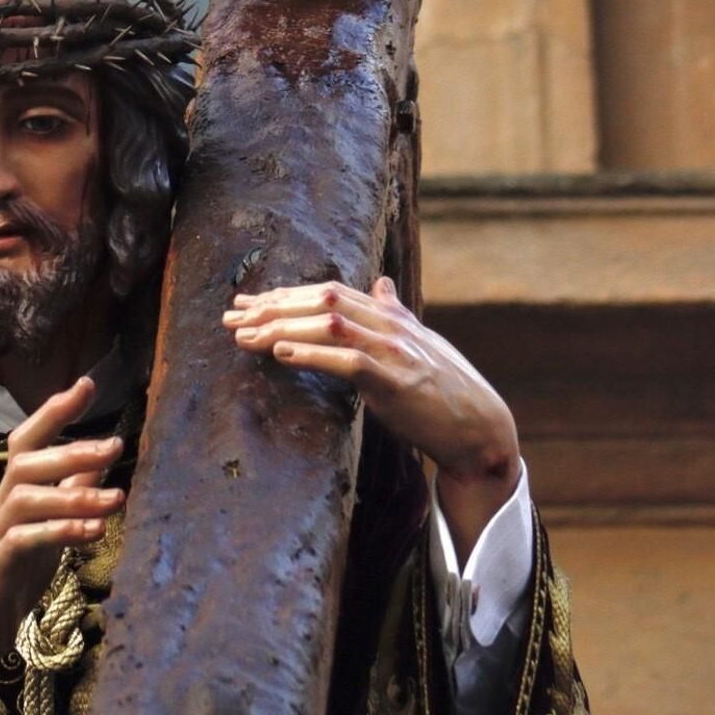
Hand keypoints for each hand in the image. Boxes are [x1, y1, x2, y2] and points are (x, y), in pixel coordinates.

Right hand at [0, 378, 123, 700]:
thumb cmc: (14, 572)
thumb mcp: (50, 526)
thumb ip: (72, 490)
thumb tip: (103, 453)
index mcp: (14, 491)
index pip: (29, 439)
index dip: (55, 410)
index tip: (87, 385)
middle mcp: (0, 504)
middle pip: (25, 460)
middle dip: (71, 448)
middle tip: (116, 445)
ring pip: (26, 497)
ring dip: (74, 495)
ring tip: (117, 498)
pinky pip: (24, 540)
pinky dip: (61, 532)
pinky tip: (94, 532)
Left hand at [223, 276, 519, 561]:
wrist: (482, 431)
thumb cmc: (447, 390)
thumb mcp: (419, 343)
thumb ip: (394, 313)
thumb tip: (381, 283)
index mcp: (392, 315)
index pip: (329, 292)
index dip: (286, 294)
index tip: (248, 301)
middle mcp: (391, 324)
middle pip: (322, 301)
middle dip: (272, 306)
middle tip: (232, 316)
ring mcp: (395, 350)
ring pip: (329, 324)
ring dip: (281, 327)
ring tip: (244, 335)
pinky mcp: (396, 382)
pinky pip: (347, 360)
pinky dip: (311, 353)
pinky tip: (280, 352)